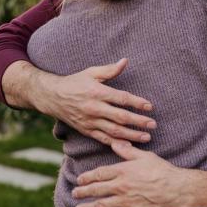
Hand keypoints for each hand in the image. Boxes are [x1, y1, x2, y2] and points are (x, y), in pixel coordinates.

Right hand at [32, 58, 156, 145]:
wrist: (52, 97)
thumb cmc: (75, 82)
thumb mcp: (91, 72)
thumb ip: (110, 70)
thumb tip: (125, 61)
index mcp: (97, 93)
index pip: (122, 98)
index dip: (137, 103)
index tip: (150, 107)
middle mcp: (94, 108)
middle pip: (120, 117)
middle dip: (139, 121)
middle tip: (153, 124)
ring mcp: (90, 121)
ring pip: (114, 131)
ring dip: (132, 135)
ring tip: (147, 137)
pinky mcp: (86, 130)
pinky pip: (103, 139)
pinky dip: (116, 143)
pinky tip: (129, 146)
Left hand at [72, 142, 195, 206]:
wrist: (176, 189)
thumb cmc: (162, 170)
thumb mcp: (145, 156)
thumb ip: (128, 151)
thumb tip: (115, 143)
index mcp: (123, 171)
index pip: (99, 174)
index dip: (87, 177)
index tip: (80, 180)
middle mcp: (121, 187)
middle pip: (96, 190)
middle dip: (83, 192)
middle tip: (75, 194)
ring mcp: (125, 202)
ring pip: (101, 206)